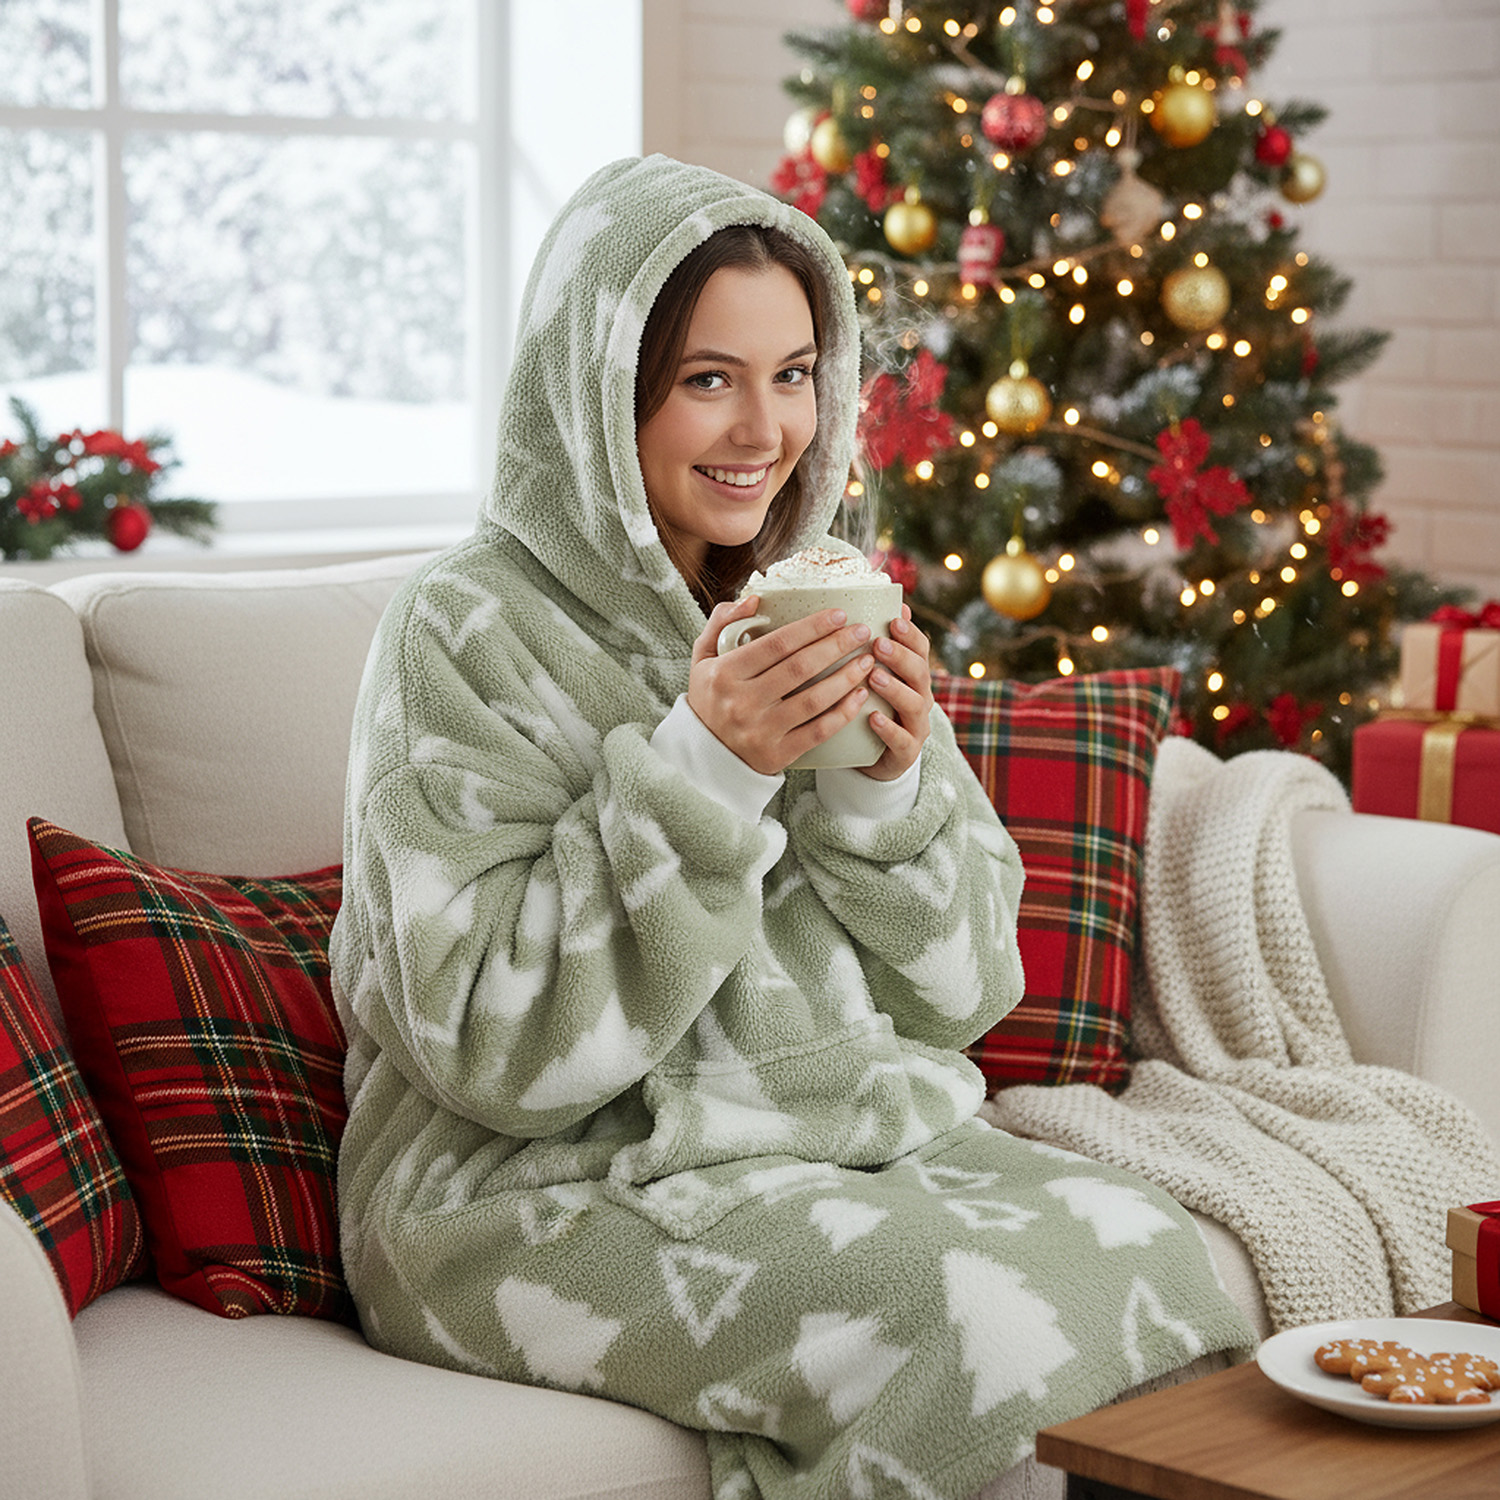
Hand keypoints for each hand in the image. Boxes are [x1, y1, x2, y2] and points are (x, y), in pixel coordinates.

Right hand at [688, 594, 879, 775]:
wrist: (704, 757)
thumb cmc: (710, 699)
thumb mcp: (703, 658)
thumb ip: (722, 623)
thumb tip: (754, 599)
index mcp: (725, 673)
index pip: (777, 644)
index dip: (812, 627)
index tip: (839, 614)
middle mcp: (742, 702)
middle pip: (800, 667)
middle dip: (837, 645)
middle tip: (862, 632)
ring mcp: (761, 731)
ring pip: (814, 699)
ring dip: (847, 677)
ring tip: (867, 661)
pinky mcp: (777, 755)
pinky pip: (818, 731)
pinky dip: (843, 713)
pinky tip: (860, 696)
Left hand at [859, 604, 931, 781]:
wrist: (874, 759)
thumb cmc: (871, 707)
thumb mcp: (873, 675)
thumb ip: (878, 647)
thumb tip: (886, 606)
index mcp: (914, 676)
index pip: (920, 650)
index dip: (910, 635)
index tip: (894, 620)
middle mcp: (921, 698)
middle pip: (919, 673)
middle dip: (900, 657)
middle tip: (878, 643)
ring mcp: (916, 726)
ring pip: (914, 704)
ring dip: (895, 688)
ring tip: (873, 676)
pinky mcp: (906, 753)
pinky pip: (901, 740)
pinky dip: (888, 729)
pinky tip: (872, 718)